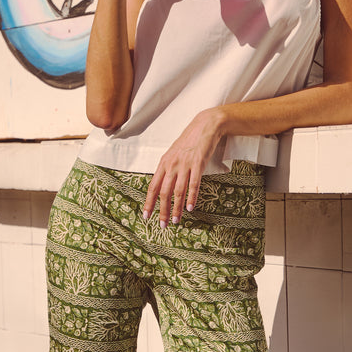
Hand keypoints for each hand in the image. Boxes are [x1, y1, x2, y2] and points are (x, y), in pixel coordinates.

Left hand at [143, 109, 225, 226]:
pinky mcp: (198, 163)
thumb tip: (165, 185)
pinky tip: (190, 208)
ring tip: (176, 221)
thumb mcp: (174, 154)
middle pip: (163, 192)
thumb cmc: (190, 141)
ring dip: (177, 208)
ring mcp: (184, 164)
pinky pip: (194, 184)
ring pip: (177, 191)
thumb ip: (169, 168)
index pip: (153, 186)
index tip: (146, 216)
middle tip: (163, 225)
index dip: (149, 203)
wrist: (205, 125)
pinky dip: (191, 197)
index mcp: (164, 163)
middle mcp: (172, 165)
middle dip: (162, 211)